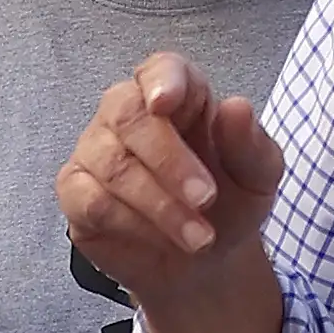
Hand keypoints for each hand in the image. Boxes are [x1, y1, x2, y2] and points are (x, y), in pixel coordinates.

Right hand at [57, 50, 283, 302]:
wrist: (203, 262)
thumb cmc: (228, 204)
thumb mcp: (258, 178)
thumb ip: (250, 144)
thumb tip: (236, 108)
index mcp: (179, 95)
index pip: (161, 70)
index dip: (162, 81)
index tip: (166, 103)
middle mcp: (128, 113)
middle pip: (129, 115)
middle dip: (169, 161)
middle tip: (206, 200)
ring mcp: (96, 150)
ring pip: (113, 165)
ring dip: (159, 205)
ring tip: (199, 237)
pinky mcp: (75, 191)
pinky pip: (92, 200)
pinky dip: (131, 224)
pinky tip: (160, 239)